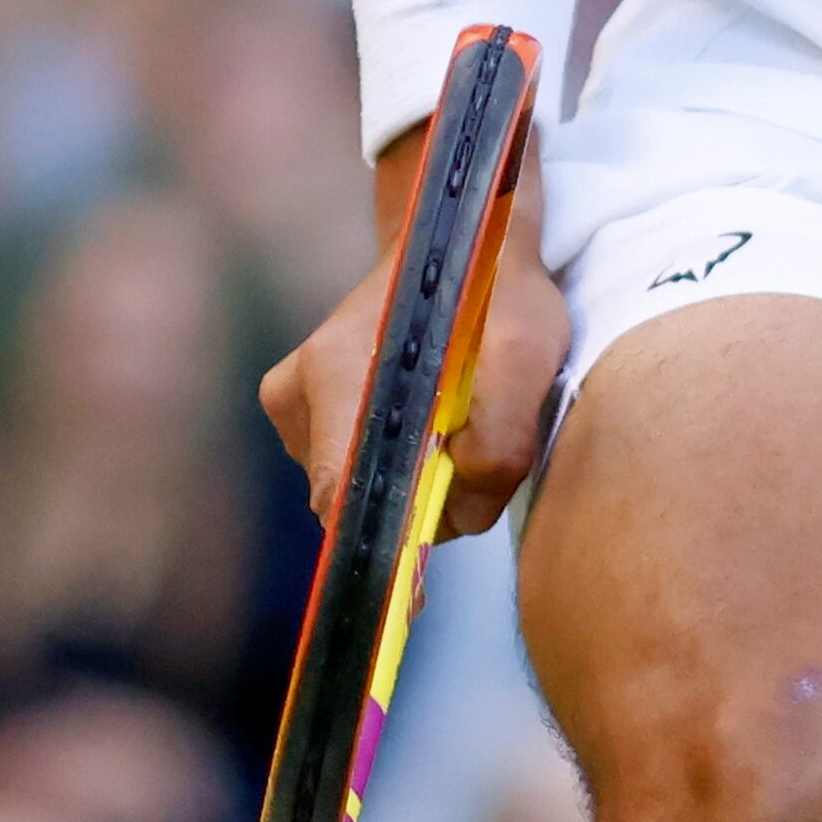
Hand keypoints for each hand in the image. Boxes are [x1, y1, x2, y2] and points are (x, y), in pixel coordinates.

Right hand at [258, 140, 569, 542]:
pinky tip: (425, 418)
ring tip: (454, 422)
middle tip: (469, 461)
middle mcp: (298, 389)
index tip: (418, 582)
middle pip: (350, 496)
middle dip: (410, 500)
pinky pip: (348, 461)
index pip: (340, 497)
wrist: (460, 238)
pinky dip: (390, 457)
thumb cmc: (496, 295)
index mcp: (337, 374)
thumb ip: (503, 440)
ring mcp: (292, 397)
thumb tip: (456, 512)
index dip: (380, 544)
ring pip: (352, 481)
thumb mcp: (530, 354)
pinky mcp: (300, 403)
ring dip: (405, 474)